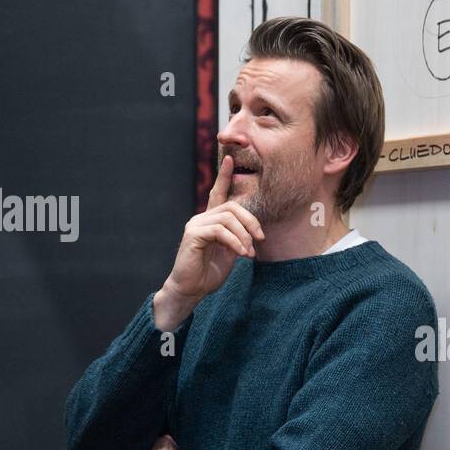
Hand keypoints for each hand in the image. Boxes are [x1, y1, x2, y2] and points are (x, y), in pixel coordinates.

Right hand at [161, 155, 265, 305]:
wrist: (191, 290)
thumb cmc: (208, 273)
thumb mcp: (230, 252)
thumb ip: (238, 238)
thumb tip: (251, 232)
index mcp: (210, 220)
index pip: (217, 193)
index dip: (224, 176)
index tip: (229, 159)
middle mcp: (201, 218)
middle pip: (231, 206)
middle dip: (250, 221)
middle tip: (259, 239)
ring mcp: (195, 225)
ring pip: (227, 218)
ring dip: (244, 236)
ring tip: (248, 253)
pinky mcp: (193, 235)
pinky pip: (219, 230)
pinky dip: (235, 241)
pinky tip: (240, 253)